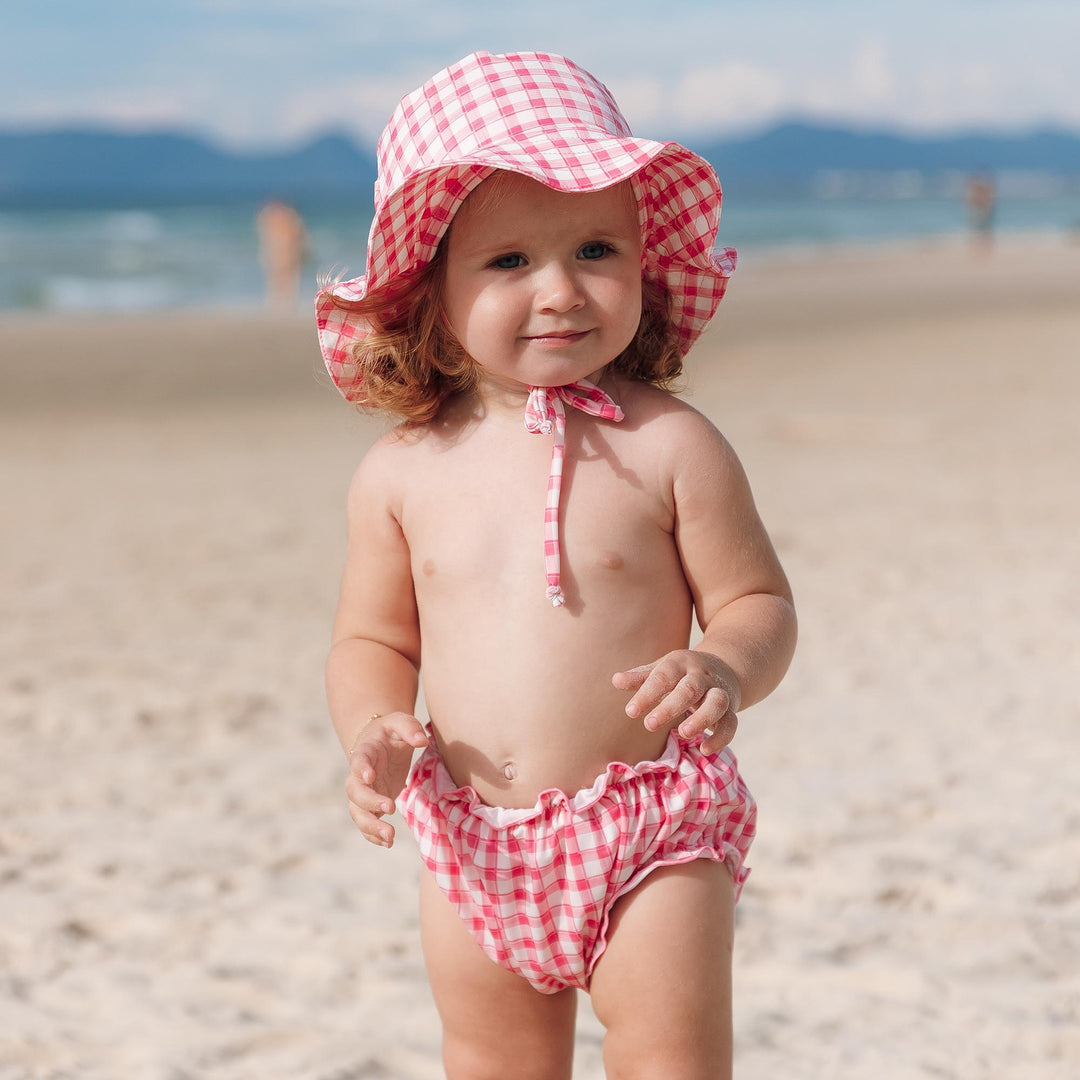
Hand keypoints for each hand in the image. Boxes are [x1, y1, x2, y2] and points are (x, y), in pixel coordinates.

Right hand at [345, 712, 428, 847]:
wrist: (379, 742)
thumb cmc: (391, 731)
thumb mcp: (401, 722)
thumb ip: (410, 728)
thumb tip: (422, 741)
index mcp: (365, 751)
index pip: (358, 760)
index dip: (361, 769)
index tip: (370, 776)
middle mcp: (359, 775)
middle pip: (355, 792)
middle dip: (370, 802)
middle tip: (391, 808)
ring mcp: (363, 792)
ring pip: (357, 812)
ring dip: (370, 826)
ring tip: (390, 837)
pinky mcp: (370, 805)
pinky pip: (365, 823)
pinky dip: (373, 835)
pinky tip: (387, 843)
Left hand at [612, 650, 739, 754]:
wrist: (724, 667)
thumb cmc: (682, 673)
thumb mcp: (662, 669)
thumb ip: (640, 678)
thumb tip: (615, 680)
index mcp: (680, 664)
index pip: (662, 676)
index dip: (647, 694)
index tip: (630, 712)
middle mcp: (701, 677)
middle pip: (689, 689)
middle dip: (670, 707)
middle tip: (649, 725)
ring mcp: (719, 692)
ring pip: (716, 703)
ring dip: (701, 719)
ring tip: (683, 733)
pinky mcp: (731, 710)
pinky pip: (731, 723)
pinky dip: (721, 737)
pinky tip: (705, 750)